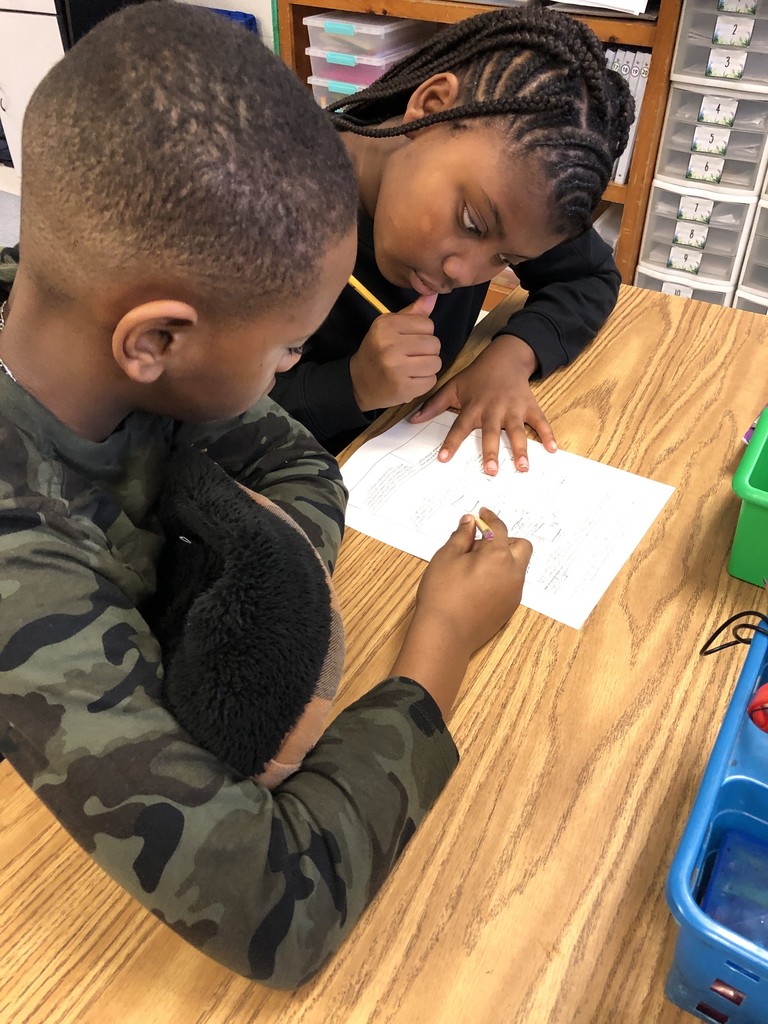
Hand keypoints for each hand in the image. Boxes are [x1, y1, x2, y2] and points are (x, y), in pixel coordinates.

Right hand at [349, 293, 440, 411]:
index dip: (423, 333)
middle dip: (427, 351)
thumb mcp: (390, 326)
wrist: (358, 383)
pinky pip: (431, 380)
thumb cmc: (378, 350)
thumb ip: (413, 312)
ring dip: (429, 367)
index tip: (409, 341)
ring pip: (436, 362)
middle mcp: (389, 345)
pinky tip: (411, 380)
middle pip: (434, 343)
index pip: (428, 324)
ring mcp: (396, 368)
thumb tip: (434, 294)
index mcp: (386, 325)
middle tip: (412, 357)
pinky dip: (425, 382)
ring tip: (413, 368)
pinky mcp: (402, 388)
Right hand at [391, 509, 531, 717]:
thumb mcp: (446, 558)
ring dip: (503, 559)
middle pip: (521, 546)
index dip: (489, 519)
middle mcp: (513, 573)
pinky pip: (511, 584)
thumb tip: (469, 522)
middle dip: (505, 540)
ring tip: (475, 565)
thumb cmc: (442, 594)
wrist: (445, 634)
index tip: (482, 515)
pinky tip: (478, 584)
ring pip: (517, 567)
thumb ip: (461, 537)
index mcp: (498, 555)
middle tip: (481, 542)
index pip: (498, 528)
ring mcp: (514, 593)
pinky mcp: (509, 609)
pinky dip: (501, 577)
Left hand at [409, 334, 556, 474]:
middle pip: (491, 432)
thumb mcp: (453, 387)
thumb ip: (434, 405)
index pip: (459, 427)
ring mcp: (513, 408)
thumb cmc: (477, 377)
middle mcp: (493, 409)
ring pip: (517, 430)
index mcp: (473, 407)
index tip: (444, 459)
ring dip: (520, 449)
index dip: (451, 442)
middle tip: (491, 470)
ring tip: (522, 467)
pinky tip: (553, 449)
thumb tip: (412, 420)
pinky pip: (540, 421)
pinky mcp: (529, 406)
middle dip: (491, 451)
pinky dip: (548, 434)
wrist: (505, 357)